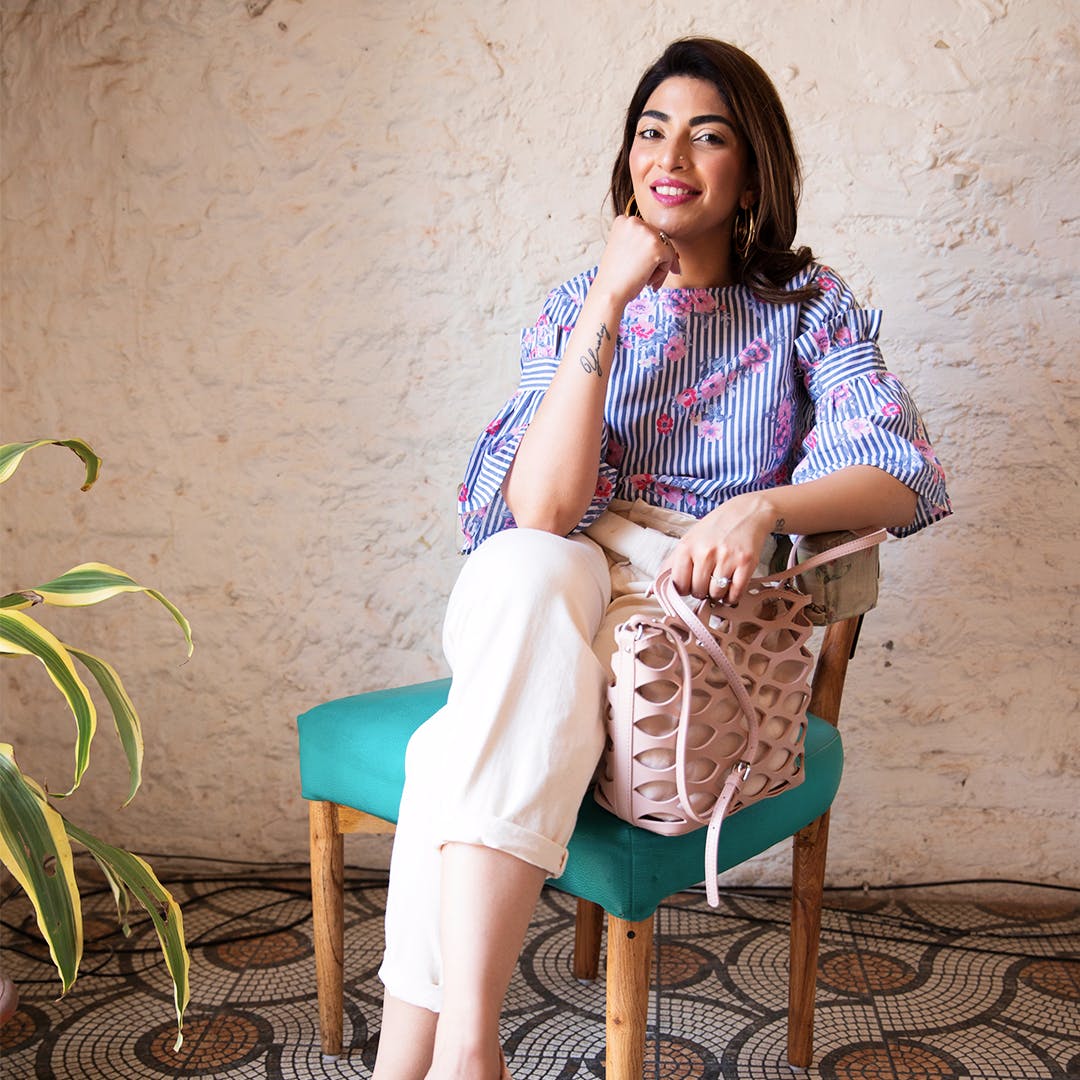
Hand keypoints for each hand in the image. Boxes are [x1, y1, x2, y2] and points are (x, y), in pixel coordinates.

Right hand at [593, 214, 680, 307]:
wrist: (609, 292)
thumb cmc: (615, 277)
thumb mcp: (622, 250)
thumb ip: (638, 243)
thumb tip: (669, 250)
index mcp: (623, 221)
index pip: (647, 232)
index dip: (648, 251)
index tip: (641, 266)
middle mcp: (634, 221)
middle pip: (658, 238)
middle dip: (657, 260)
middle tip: (648, 279)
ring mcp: (646, 232)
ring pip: (666, 248)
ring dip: (660, 267)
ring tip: (647, 281)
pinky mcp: (657, 246)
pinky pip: (670, 258)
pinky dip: (663, 272)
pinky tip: (649, 282)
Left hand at [661, 492, 777, 602]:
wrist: (747, 512)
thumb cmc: (715, 528)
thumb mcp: (689, 539)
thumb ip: (671, 564)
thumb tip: (653, 589)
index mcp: (687, 547)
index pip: (679, 585)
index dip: (685, 588)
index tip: (691, 583)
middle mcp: (705, 552)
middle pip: (698, 591)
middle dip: (702, 590)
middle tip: (708, 579)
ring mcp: (726, 558)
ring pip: (716, 594)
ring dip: (718, 593)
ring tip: (719, 581)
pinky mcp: (746, 563)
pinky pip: (735, 592)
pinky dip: (732, 596)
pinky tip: (731, 587)